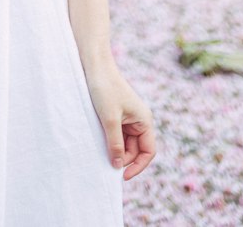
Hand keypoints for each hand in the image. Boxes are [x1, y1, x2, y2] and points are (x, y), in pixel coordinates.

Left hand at [84, 63, 155, 180]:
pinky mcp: (118, 114)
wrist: (94, 65)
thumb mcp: (110, 119)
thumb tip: (118, 166)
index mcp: (144, 120)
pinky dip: (111, 140)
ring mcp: (129, 118)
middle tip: (107, 164)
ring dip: (116, 149)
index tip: (122, 176)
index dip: (138, 166)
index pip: (148, 152)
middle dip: (124, 158)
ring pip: (126, 143)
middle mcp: (140, 120)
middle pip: (136, 150)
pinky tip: (100, 142)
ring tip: (102, 151)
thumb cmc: (104, 88)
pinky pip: (118, 134)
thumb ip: (115, 143)